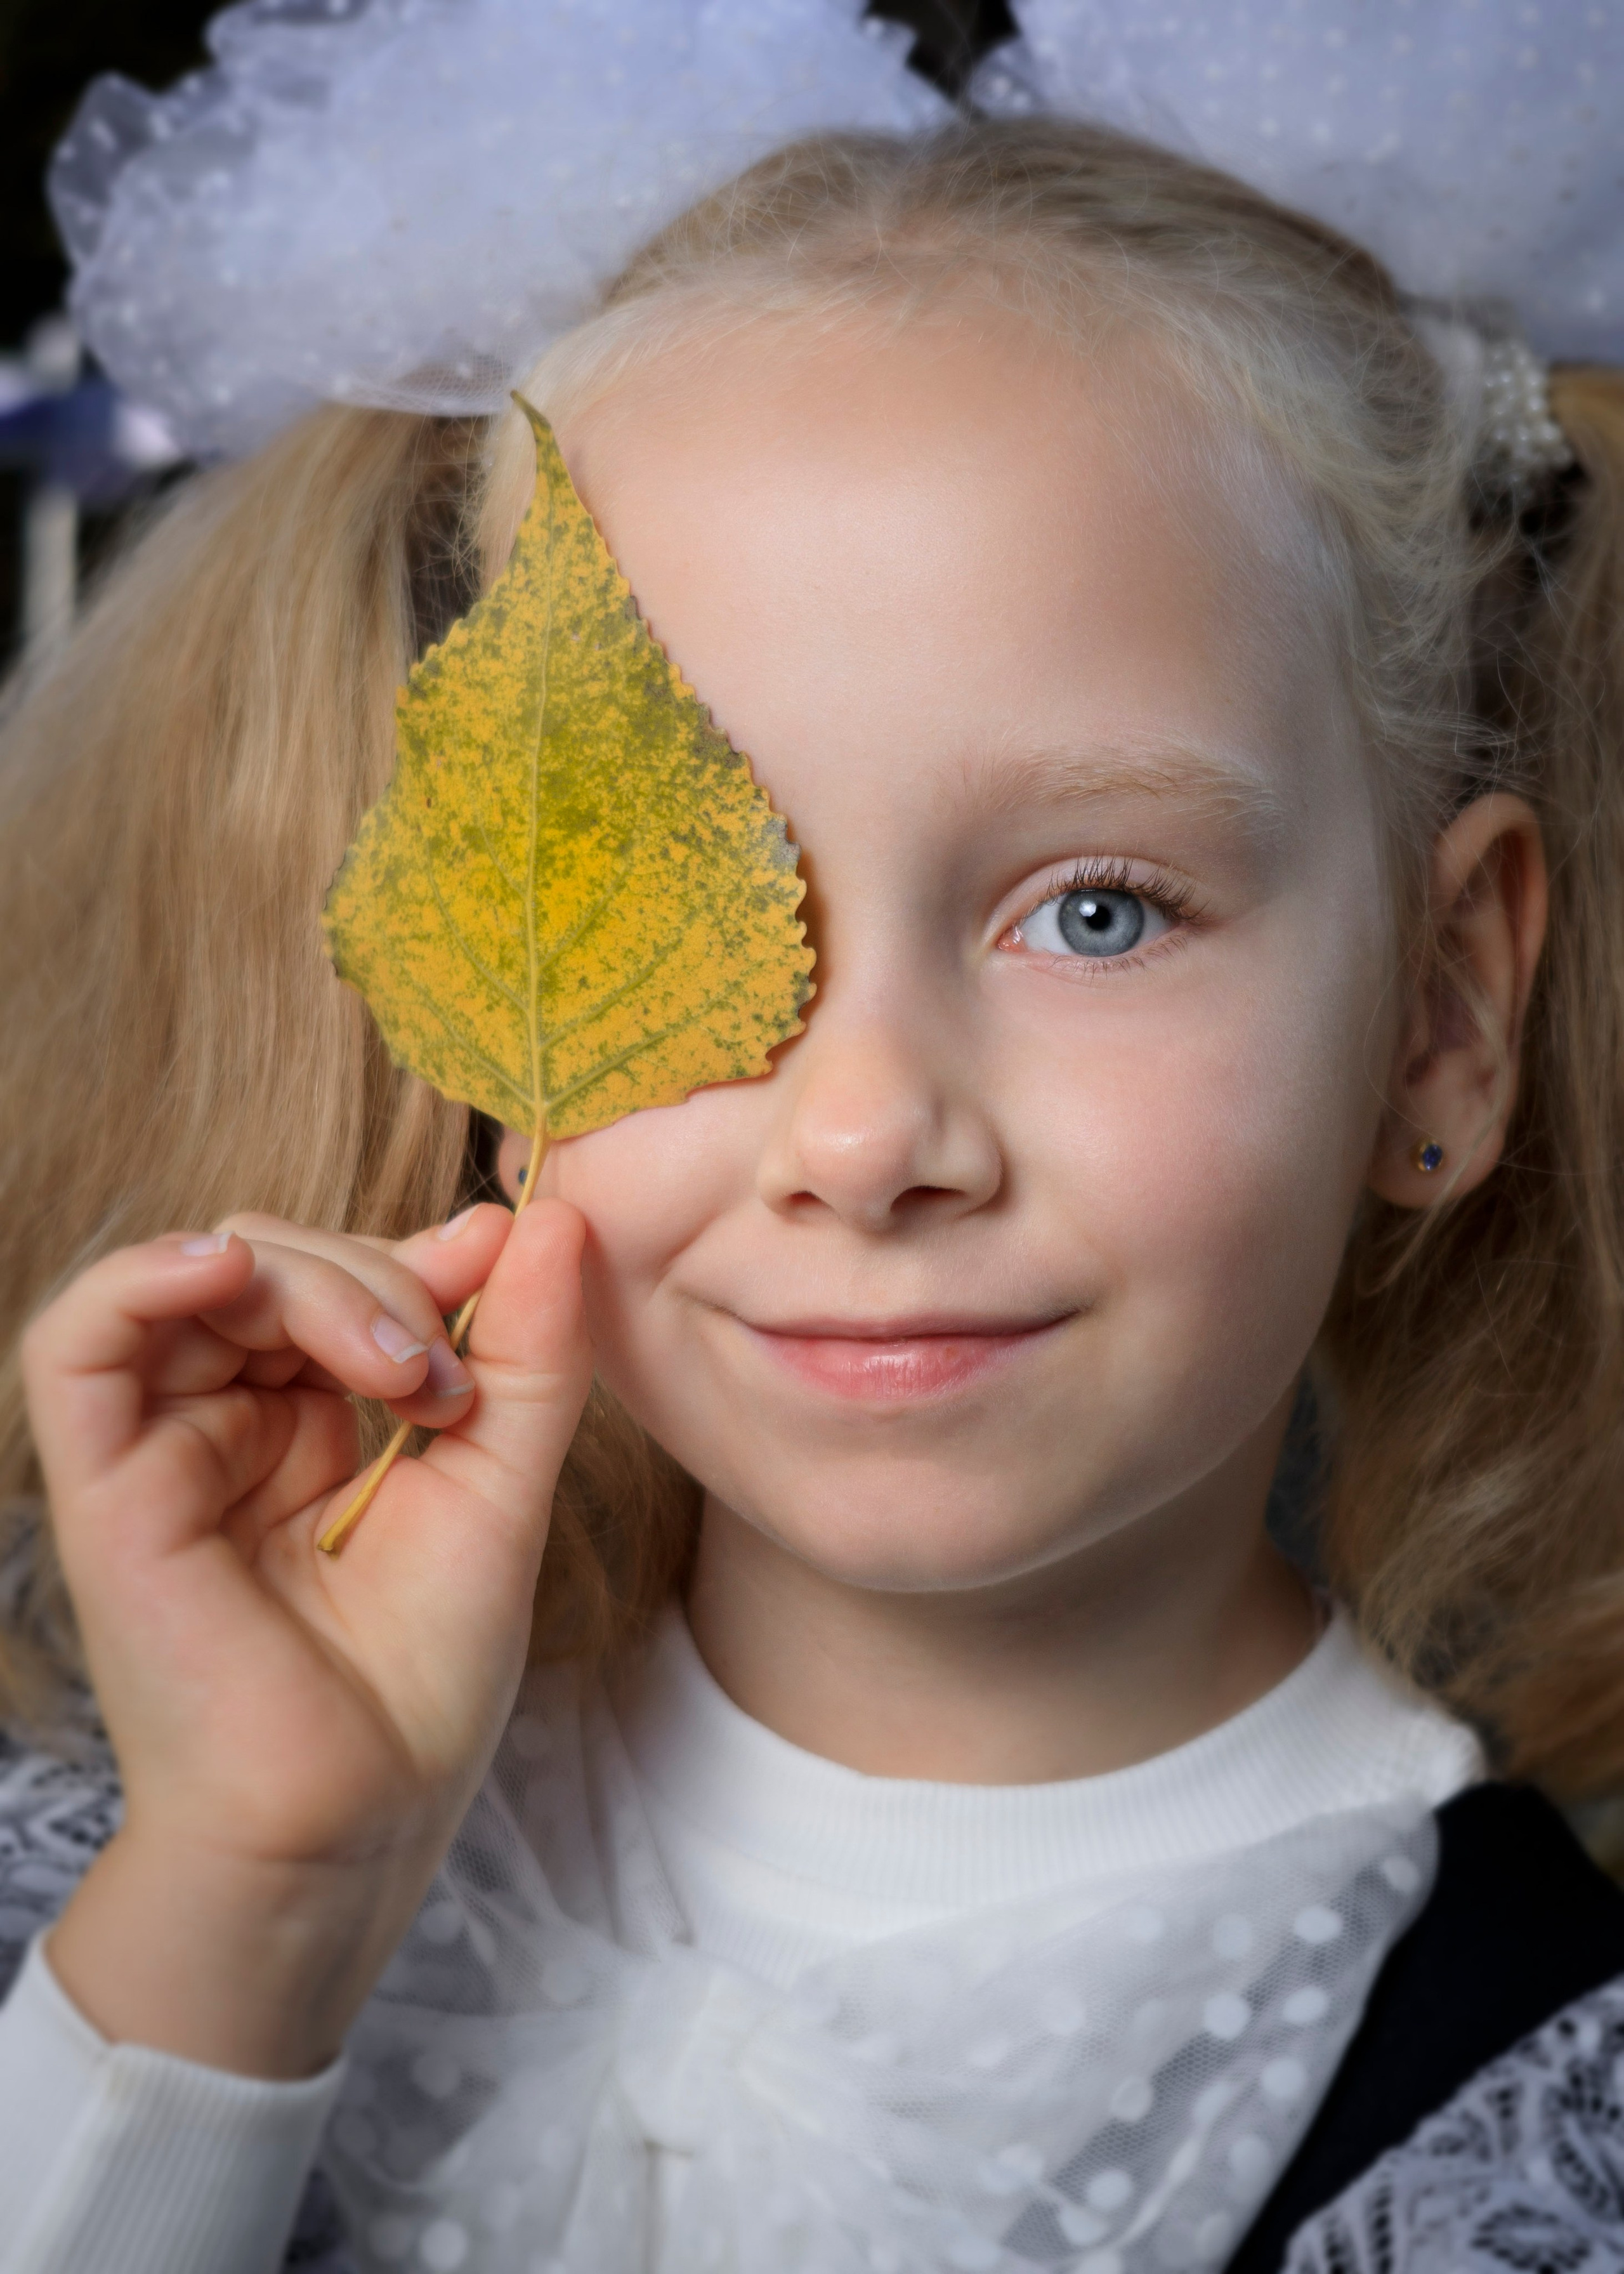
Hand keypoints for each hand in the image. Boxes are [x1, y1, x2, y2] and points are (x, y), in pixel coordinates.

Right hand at [21, 1199, 590, 2074]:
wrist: (356, 1824)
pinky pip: (79, 1344)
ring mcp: (165, 1449)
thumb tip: (547, 1215)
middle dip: (375, 1277)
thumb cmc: (420, 1686)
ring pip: (200, 1278)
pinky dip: (146, 1279)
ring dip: (307, 1283)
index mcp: (312, 1424)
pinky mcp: (105, 1487)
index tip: (504, 1248)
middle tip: (445, 1369)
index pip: (342, 1276)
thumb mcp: (501, 1486)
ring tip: (394, 1361)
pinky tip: (226, 1271)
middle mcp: (231, 1423)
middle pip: (275, 1262)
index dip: (420, 1248)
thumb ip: (525, 1353)